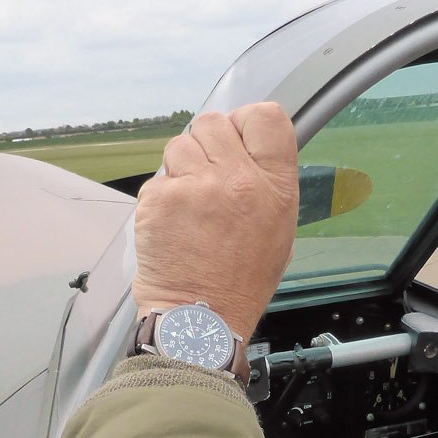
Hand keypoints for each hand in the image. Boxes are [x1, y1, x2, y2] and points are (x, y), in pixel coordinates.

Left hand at [131, 103, 298, 342]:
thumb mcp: (279, 229)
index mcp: (276, 187)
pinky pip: (158, 178)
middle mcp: (240, 180)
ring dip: (180, 168)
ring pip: (180, 144)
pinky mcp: (161, 199)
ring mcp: (198, 187)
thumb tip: (244, 148)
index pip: (267, 117)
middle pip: (215, 122)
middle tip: (206, 179)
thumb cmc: (240, 280)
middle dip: (206, 144)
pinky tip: (173, 225)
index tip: (236, 140)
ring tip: (189, 207)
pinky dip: (161, 198)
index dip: (246, 122)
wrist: (202, 319)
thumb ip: (266, 182)